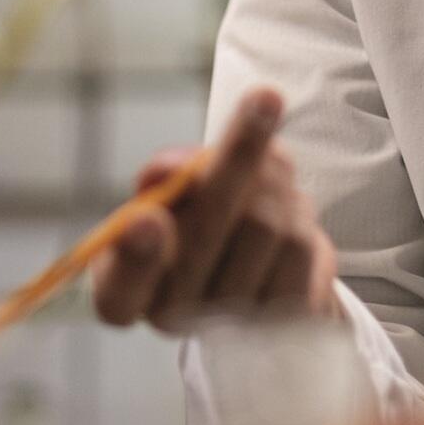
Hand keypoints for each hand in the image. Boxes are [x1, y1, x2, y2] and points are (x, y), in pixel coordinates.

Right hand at [90, 89, 336, 333]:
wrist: (251, 273)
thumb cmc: (193, 224)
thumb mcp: (163, 195)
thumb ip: (163, 179)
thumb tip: (167, 171)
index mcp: (122, 293)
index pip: (120, 288)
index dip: (135, 257)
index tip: (148, 218)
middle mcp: (174, 319)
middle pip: (206, 237)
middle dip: (237, 157)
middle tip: (265, 96)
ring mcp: (235, 328)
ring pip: (264, 228)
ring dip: (272, 176)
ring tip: (267, 161)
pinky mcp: (287, 322)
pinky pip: (302, 247)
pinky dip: (296, 205)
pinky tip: (286, 198)